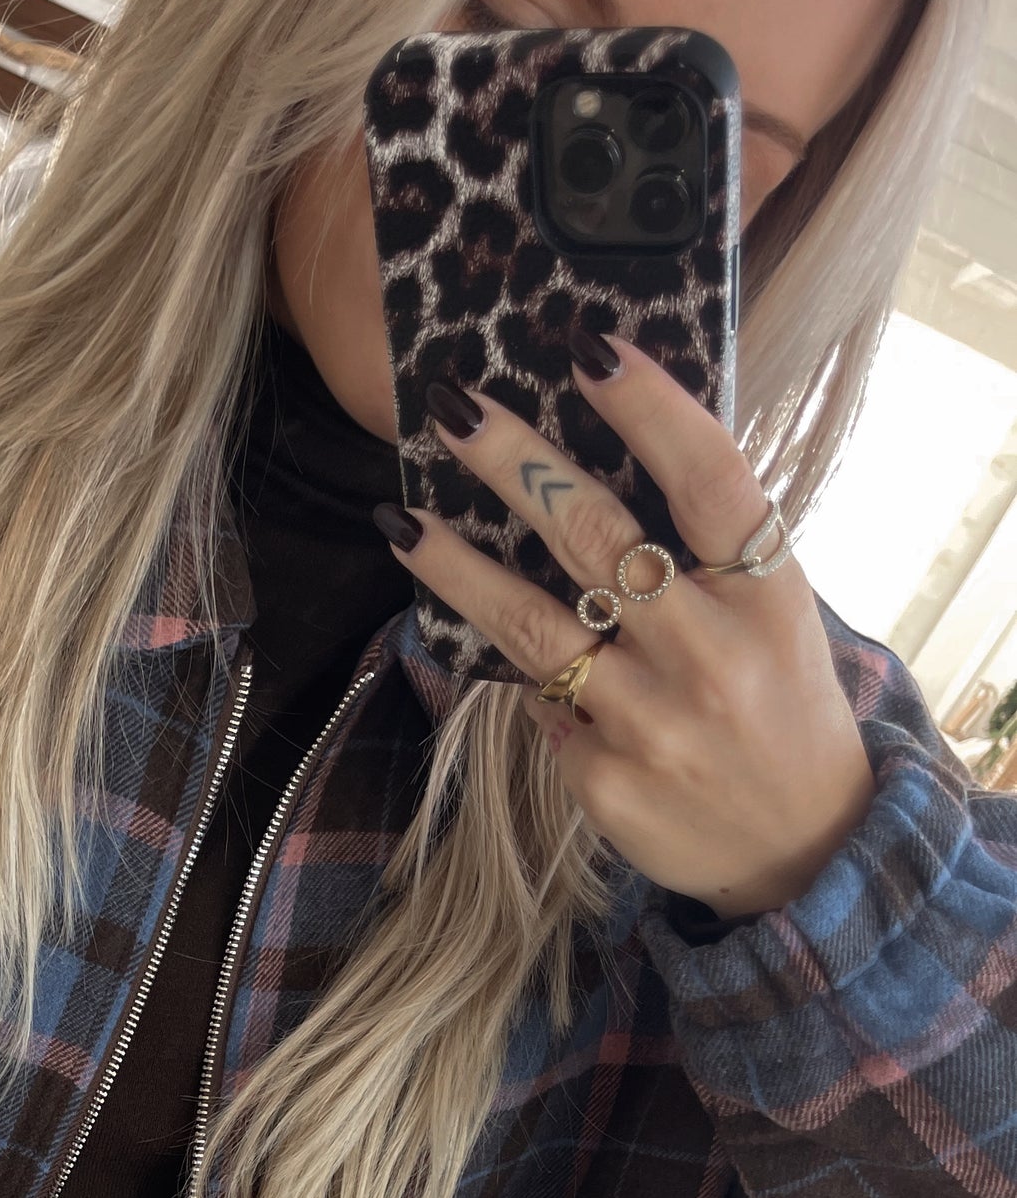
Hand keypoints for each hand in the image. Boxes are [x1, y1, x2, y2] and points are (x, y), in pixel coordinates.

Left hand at [384, 331, 876, 919]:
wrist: (801, 850)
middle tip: (451, 406)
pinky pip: (542, 710)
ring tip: (396, 520)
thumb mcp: (775, 619)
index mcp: (768, 595)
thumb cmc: (778, 706)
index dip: (649, 409)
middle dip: (515, 465)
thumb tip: (593, 466)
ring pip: (534, 627)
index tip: (586, 348)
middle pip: (597, 538)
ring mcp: (653, 723)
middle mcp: (711, 653)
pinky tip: (521, 671)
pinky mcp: (605, 782)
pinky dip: (533, 686)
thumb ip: (707, 554)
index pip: (709, 479)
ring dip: (456, 568)